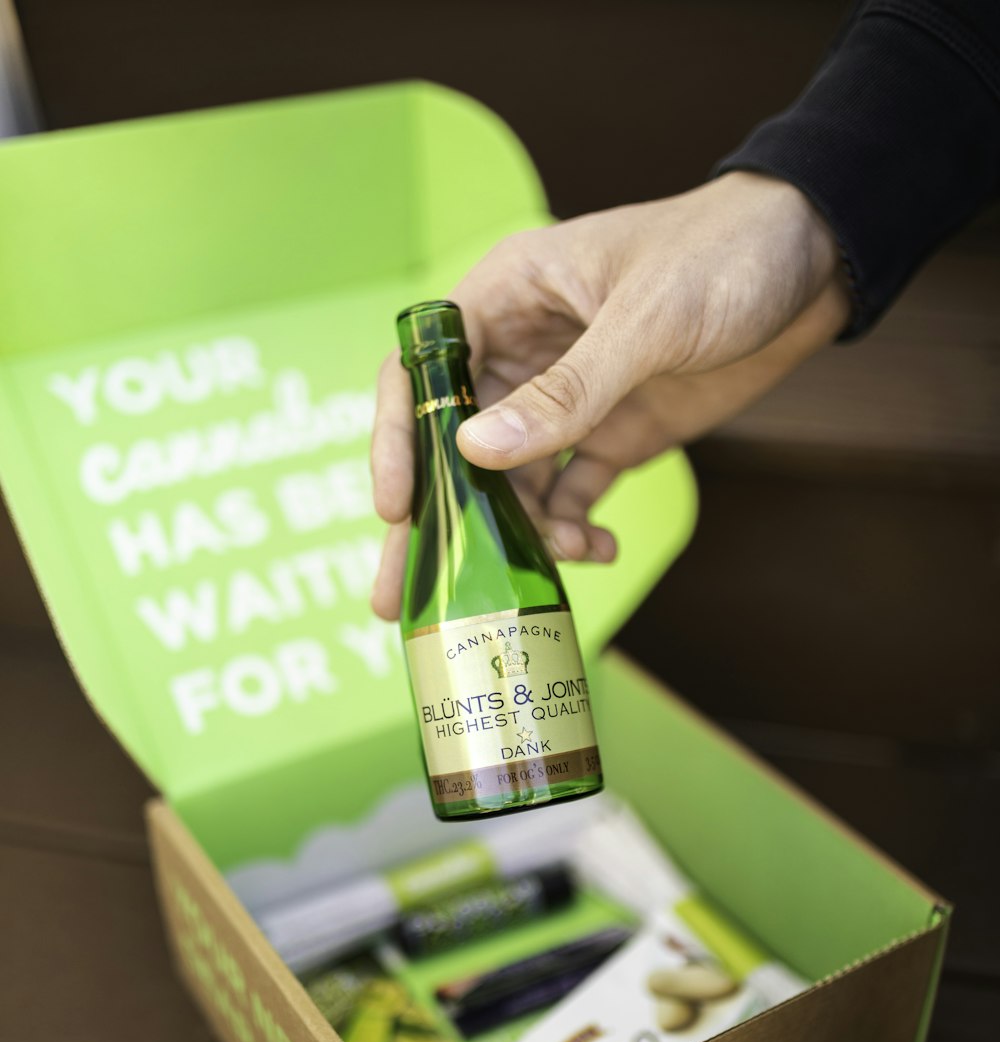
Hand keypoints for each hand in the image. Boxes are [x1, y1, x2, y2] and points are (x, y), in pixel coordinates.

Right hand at [371, 171, 850, 619]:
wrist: (816, 264)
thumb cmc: (724, 255)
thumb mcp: (645, 321)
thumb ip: (566, 393)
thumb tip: (475, 454)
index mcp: (507, 297)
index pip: (422, 372)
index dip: (397, 440)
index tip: (397, 510)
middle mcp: (524, 351)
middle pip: (455, 444)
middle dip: (438, 521)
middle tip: (402, 599)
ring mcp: (568, 398)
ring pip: (514, 482)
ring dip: (524, 532)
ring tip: (559, 561)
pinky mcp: (612, 432)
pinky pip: (572, 492)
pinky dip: (576, 529)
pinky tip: (597, 548)